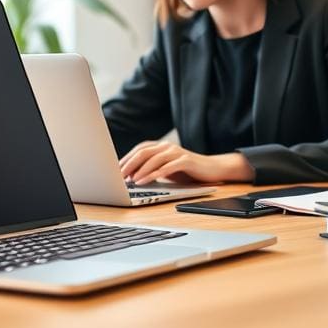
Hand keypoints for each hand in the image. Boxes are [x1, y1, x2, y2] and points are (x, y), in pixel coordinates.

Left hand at [119, 141, 253, 185]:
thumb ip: (151, 169)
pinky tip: (146, 181)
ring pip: (154, 159)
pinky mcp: (186, 160)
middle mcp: (167, 146)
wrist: (212, 170)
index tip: (114, 171)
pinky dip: (154, 174)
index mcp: (161, 147)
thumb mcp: (166, 170)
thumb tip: (129, 178)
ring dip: (140, 170)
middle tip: (118, 176)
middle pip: (143, 152)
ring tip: (131, 181)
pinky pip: (167, 167)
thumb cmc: (187, 172)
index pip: (139, 150)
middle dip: (129, 164)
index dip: (126, 159)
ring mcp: (177, 152)